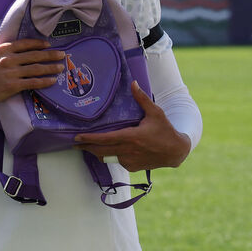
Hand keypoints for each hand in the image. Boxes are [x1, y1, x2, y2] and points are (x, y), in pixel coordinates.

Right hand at [0, 39, 66, 114]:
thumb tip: (5, 49)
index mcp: (2, 50)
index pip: (25, 44)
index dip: (39, 44)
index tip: (48, 45)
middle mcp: (9, 60)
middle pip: (35, 56)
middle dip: (51, 55)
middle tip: (62, 55)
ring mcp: (12, 73)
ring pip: (37, 69)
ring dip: (51, 68)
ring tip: (60, 67)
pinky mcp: (13, 86)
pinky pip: (33, 83)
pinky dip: (44, 81)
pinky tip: (52, 81)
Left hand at [74, 82, 191, 170]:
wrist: (176, 152)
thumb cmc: (165, 130)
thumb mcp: (155, 113)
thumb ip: (142, 99)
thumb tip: (134, 83)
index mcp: (131, 137)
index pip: (105, 139)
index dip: (89, 139)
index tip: (76, 137)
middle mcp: (128, 150)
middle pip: (100, 151)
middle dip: (86, 147)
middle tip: (75, 143)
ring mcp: (129, 160)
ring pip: (106, 158)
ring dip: (96, 152)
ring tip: (87, 146)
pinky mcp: (132, 167)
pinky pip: (116, 161)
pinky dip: (111, 156)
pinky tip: (107, 150)